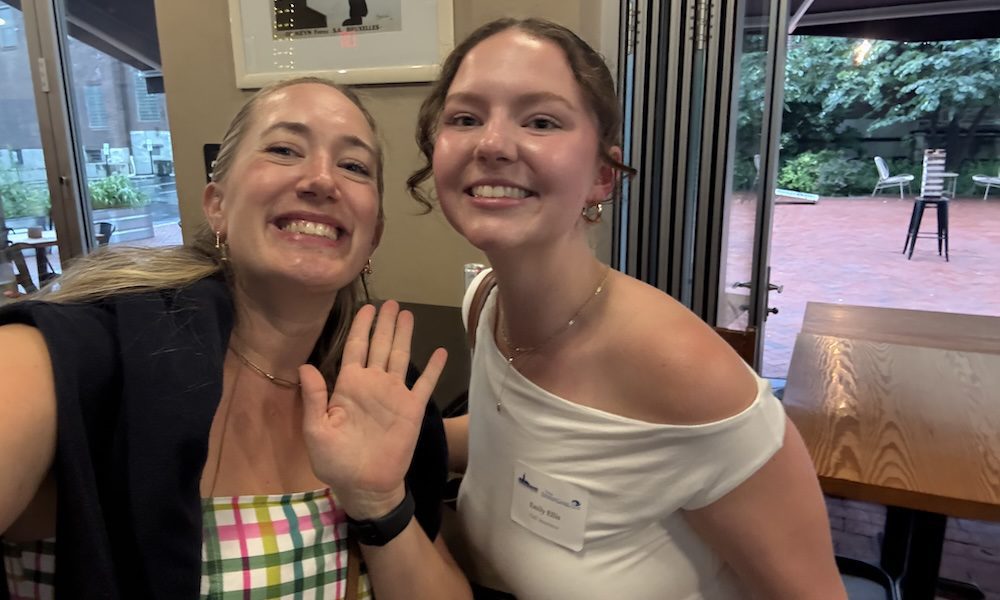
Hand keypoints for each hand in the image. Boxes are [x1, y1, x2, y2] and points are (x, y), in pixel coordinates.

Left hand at [299, 300, 446, 517]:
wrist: (364, 485)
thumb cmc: (335, 461)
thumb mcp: (317, 430)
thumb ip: (314, 398)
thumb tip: (306, 366)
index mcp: (349, 386)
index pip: (355, 348)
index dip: (361, 327)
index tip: (368, 307)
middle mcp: (372, 384)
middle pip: (380, 346)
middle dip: (385, 323)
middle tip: (391, 302)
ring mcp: (394, 395)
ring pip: (400, 357)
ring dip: (404, 336)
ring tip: (408, 314)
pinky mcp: (412, 409)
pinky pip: (425, 384)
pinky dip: (434, 368)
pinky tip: (440, 351)